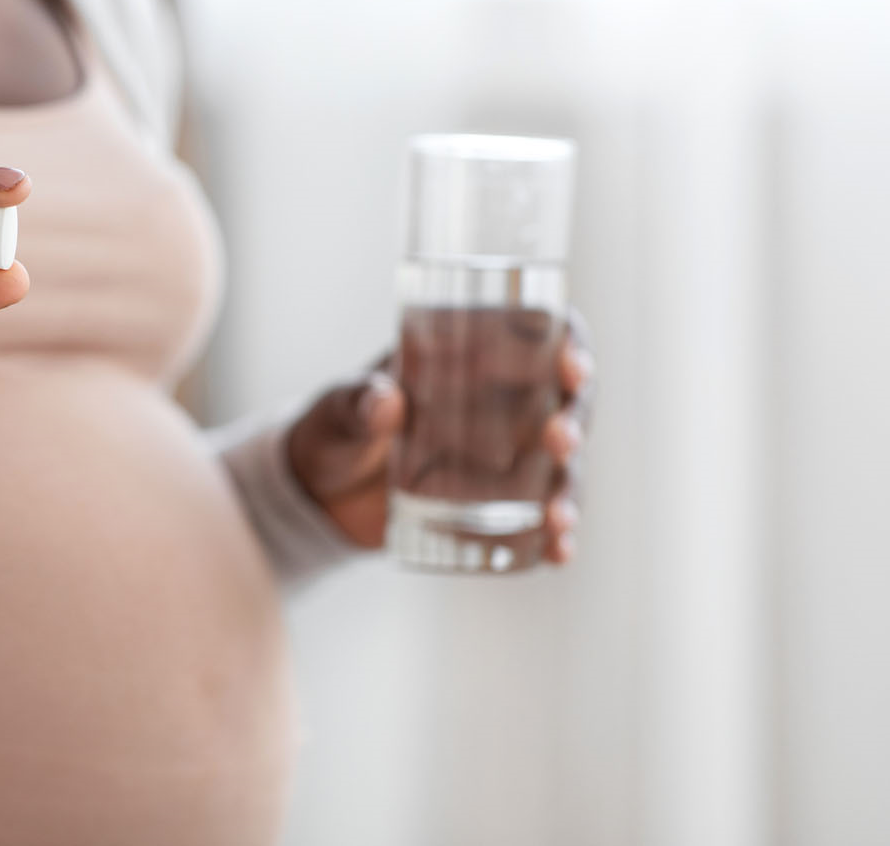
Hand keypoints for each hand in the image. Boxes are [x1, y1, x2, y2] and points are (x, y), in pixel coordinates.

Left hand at [286, 311, 593, 567]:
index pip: (536, 337)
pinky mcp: (492, 507)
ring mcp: (502, 459)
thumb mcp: (337, 411)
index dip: (567, 345)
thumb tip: (386, 403)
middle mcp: (498, 406)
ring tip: (559, 516)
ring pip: (557, 467)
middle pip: (562, 403)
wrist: (316, 495)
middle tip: (561, 440)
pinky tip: (558, 552)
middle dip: (573, 421)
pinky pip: (535, 519)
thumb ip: (356, 402)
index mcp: (467, 358)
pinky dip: (552, 536)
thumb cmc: (331, 431)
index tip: (572, 368)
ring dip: (568, 487)